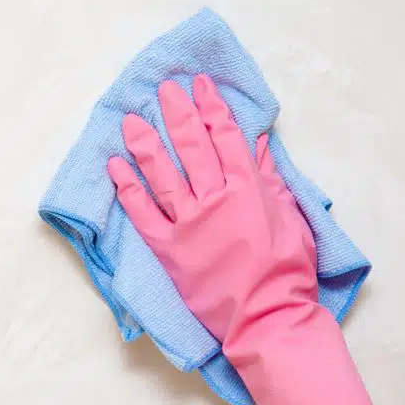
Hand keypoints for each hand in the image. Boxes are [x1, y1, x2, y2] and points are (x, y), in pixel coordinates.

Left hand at [107, 75, 370, 404]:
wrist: (266, 319)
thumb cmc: (286, 271)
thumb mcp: (290, 218)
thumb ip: (269, 179)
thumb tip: (257, 143)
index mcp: (249, 189)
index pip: (227, 138)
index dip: (213, 108)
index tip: (201, 86)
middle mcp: (215, 199)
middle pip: (192, 147)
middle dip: (178, 113)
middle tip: (166, 90)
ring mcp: (188, 223)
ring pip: (161, 173)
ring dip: (145, 143)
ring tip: (132, 120)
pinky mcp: (167, 248)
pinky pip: (141, 212)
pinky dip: (127, 188)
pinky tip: (114, 166)